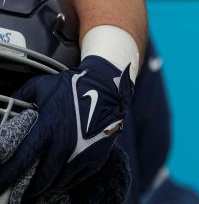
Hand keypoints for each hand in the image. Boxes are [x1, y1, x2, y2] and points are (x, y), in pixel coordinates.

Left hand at [0, 56, 133, 199]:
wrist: (109, 84)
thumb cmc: (74, 85)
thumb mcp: (42, 86)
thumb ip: (19, 98)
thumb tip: (2, 109)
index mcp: (48, 127)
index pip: (22, 160)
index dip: (7, 175)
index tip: (0, 183)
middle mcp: (66, 143)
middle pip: (40, 179)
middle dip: (25, 189)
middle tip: (17, 192)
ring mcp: (83, 152)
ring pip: (58, 182)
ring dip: (44, 187)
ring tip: (36, 188)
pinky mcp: (96, 156)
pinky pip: (75, 179)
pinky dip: (64, 183)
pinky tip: (56, 180)